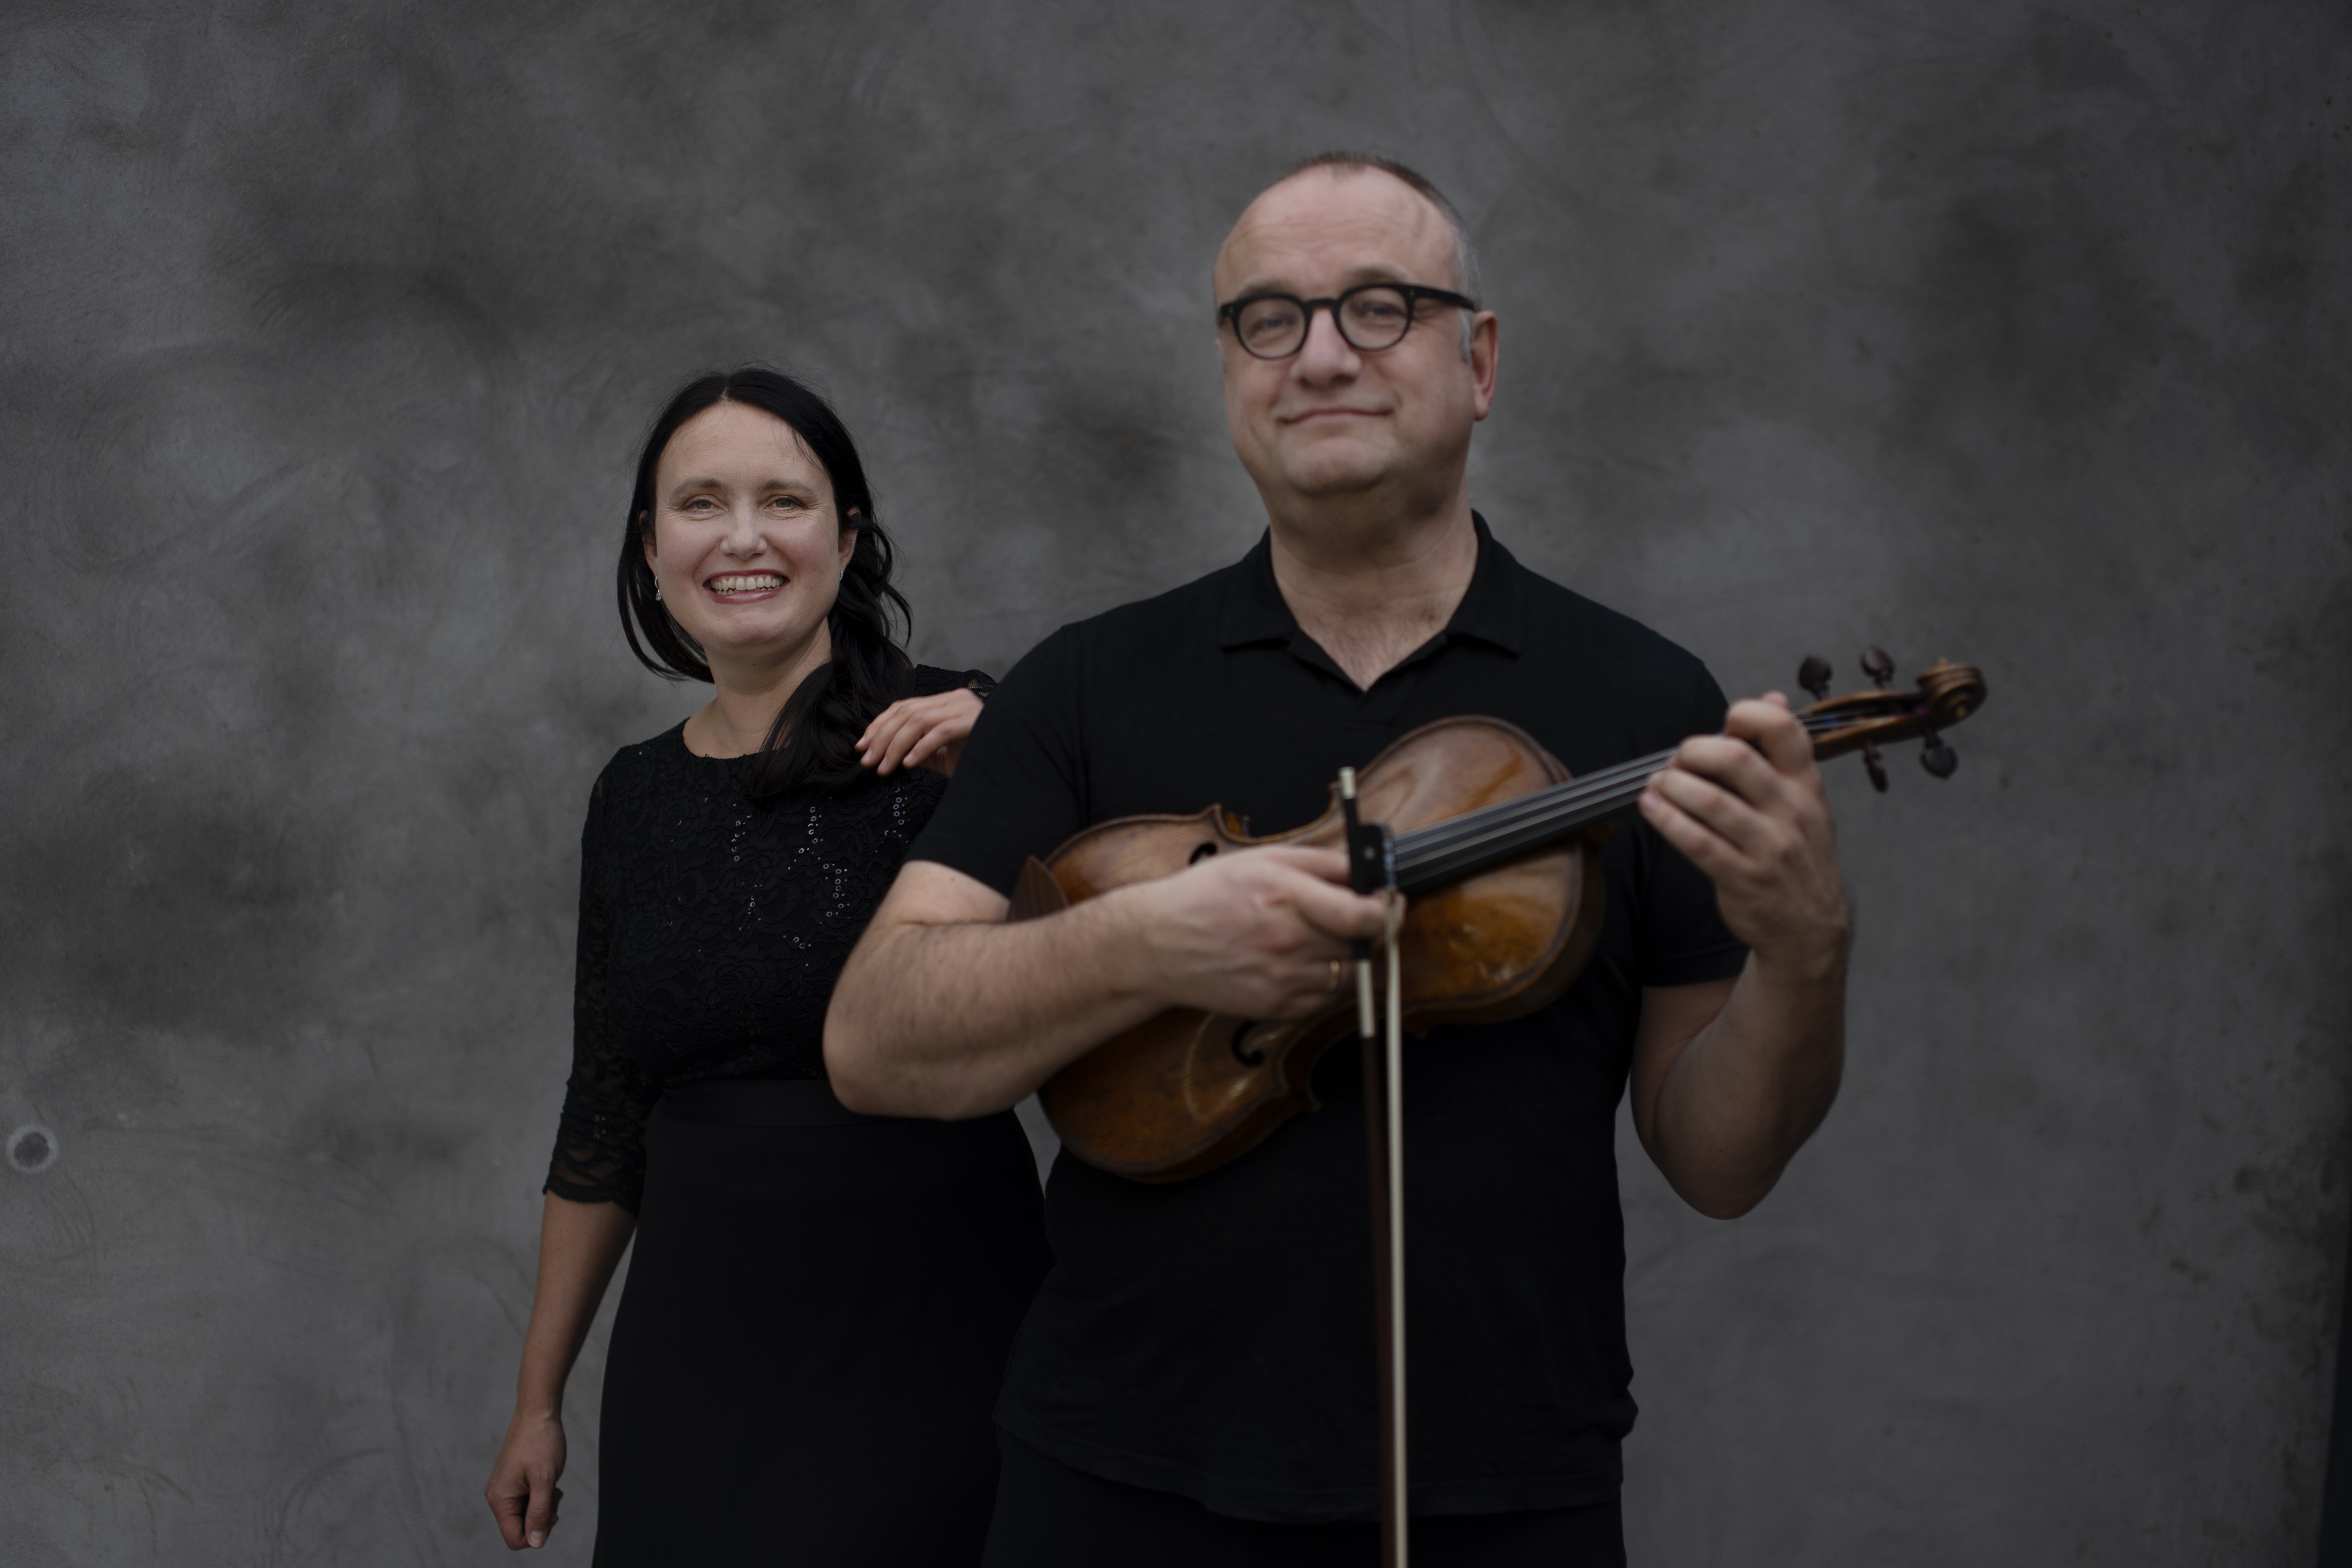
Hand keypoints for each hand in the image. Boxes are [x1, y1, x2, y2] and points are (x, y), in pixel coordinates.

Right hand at [485, 1409, 565, 1549]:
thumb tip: (535, 1542)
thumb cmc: (541, 1442)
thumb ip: (540, 1513)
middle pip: (519, 1528)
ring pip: (524, 1515)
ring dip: (542, 1506)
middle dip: (541, 1518)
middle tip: (553, 1495)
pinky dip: (539, 1497)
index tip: (552, 1512)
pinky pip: (525, 1501)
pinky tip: (547, 1481)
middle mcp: (497, 1496)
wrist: (537, 1413)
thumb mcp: (545, 1480)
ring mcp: (503, 1488)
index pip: (514, 1538)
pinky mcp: (511, 1482)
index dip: (537, 1534)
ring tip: (551, 1485)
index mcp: (500, 1499)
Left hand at [858, 688, 984, 776]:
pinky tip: (908, 764)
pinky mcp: (973, 722)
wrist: (1009, 767)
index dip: (879, 725)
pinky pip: (939, 733)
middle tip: (867, 761)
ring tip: (884, 768)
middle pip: (907, 712)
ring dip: (895, 746)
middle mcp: (955, 698)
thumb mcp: (941, 755)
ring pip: (919, 721)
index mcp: (946, 702)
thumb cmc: (976, 761)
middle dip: (882, 737)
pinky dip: (920, 749)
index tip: (862, 746)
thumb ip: (917, 749)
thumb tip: (885, 752)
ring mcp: (965, 708)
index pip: (905, 707)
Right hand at [1127, 844, 1396, 1018]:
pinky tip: (1308, 960)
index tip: (1393, 900)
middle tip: (1367, 916)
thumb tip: (1362, 866)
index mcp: (1287, 898)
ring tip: (1332, 937)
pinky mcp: (1275, 1006)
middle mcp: (1288, 942)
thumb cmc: (1204, 896)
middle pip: (1364, 945)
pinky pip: (1324, 998)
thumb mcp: (1261, 859)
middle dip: (1375, 929)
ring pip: (1349, 973)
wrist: (1157, 944)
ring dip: (1352, 955)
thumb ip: (1319, 861)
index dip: (1390, 909)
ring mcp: (1282, 979)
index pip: (1365, 916)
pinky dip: (1327, 980)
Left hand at [1639, 693, 1849, 977]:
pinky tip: (1650, 807)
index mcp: (1807, 786)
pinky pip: (1697, 842)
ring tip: (1657, 782)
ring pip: (1710, 801)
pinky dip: (1667, 820)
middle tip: (1677, 759)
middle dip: (1693, 750)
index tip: (1723, 725)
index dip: (1745, 715)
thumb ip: (1784, 751)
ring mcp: (1769, 848)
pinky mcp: (1742, 878)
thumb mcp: (1806, 801)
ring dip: (1672, 785)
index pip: (1783, 729)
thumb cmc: (1798, 858)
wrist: (1811, 930)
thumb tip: (1773, 697)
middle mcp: (1792, 812)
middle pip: (1736, 759)